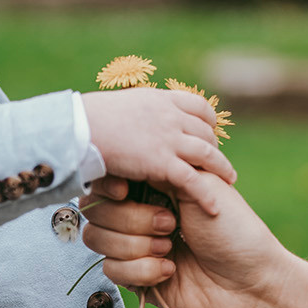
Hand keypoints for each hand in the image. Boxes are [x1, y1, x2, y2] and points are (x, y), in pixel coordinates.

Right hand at [80, 87, 236, 217]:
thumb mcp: (116, 106)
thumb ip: (132, 113)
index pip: (197, 105)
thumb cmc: (86, 120)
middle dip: (214, 146)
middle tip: (218, 162)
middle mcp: (170, 116)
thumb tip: (128, 119)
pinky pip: (193, 180)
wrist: (77, 126)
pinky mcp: (162, 162)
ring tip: (230, 180)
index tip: (210, 131)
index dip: (207, 120)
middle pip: (205, 131)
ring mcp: (168, 138)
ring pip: (207, 153)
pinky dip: (207, 194)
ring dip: (221, 167)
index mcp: (159, 99)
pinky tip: (215, 207)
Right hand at [83, 171, 307, 307]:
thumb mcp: (201, 185)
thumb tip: (122, 160)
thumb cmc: (235, 230)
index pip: (108, 179)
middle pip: (96, 210)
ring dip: (136, 244)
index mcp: (155, 186)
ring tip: (171, 247)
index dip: (108, 185)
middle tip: (171, 223)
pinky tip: (171, 271)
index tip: (126, 190)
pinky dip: (141, 270)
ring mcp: (134, 247)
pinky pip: (110, 270)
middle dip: (132, 218)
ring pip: (97, 239)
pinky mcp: (135, 278)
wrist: (253, 283)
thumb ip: (160, 167)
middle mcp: (139, 213)